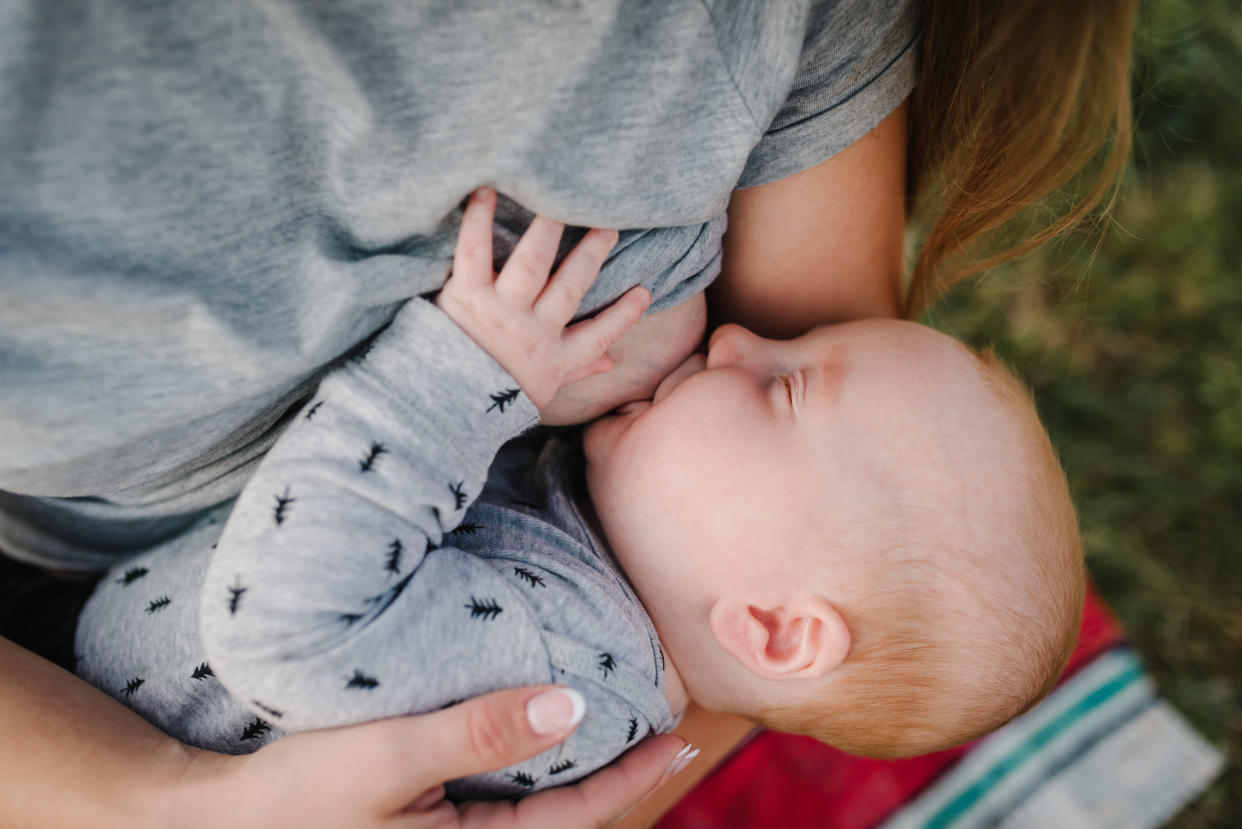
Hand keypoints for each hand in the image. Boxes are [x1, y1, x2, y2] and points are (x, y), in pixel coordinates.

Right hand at [179, 686, 690, 828]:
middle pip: (562, 820)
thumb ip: (478, 734)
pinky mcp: (425, 823)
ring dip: (576, 773)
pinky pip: (498, 804)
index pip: (575, 817)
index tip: (678, 738)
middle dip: (617, 780)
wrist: (219, 823)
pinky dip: (531, 771)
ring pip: (533, 811)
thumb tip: (570, 706)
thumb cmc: (296, 797)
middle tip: (665, 736)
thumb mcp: (388, 759)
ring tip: (619, 732)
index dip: (633, 777)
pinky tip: (540, 738)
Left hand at [436, 187, 649, 408]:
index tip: (644, 292)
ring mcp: (501, 312)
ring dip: (549, 230)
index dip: (622, 316)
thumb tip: (611, 362)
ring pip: (533, 264)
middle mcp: (533, 333)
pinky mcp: (466, 296)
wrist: (438, 406)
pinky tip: (487, 192)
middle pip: (570, 288)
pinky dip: (480, 221)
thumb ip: (576, 368)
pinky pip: (476, 252)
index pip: (597, 336)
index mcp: (554, 359)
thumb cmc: (491, 395)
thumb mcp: (539, 390)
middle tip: (607, 226)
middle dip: (591, 256)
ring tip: (560, 202)